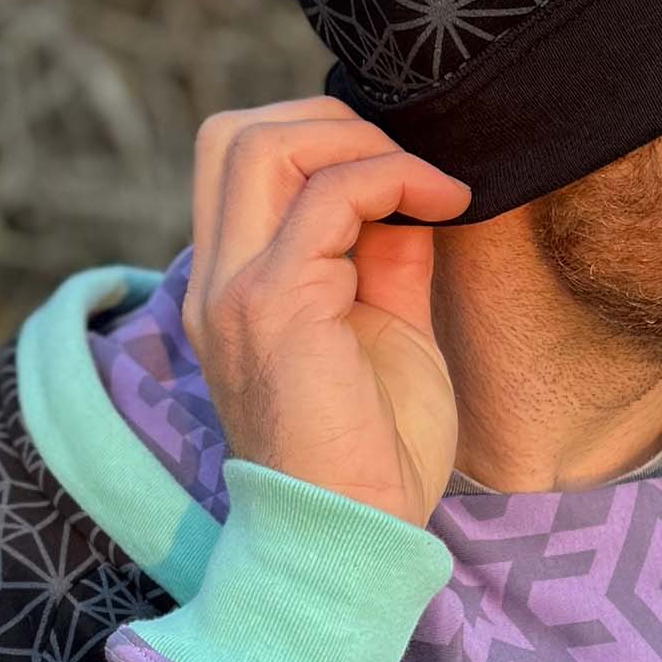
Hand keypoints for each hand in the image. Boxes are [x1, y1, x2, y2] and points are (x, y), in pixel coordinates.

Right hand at [182, 96, 473, 531]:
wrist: (359, 540)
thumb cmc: (375, 454)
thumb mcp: (388, 329)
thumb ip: (386, 255)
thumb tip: (412, 190)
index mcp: (231, 286)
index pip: (238, 160)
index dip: (321, 140)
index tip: (404, 174)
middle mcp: (215, 281)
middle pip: (234, 133)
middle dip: (333, 121)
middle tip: (411, 165)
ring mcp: (235, 291)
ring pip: (264, 143)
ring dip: (362, 143)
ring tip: (431, 185)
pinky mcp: (273, 306)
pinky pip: (328, 197)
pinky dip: (393, 178)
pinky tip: (446, 205)